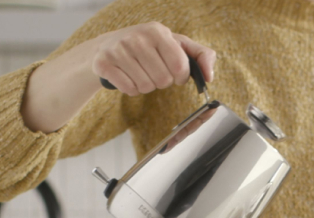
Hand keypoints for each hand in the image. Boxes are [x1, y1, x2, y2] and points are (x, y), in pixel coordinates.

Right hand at [92, 22, 216, 95]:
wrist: (106, 46)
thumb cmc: (149, 48)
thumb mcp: (177, 45)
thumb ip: (201, 56)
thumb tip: (209, 77)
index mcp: (158, 31)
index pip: (180, 67)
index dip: (180, 77)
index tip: (175, 73)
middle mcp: (137, 37)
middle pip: (163, 80)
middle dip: (161, 82)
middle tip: (153, 71)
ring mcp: (118, 49)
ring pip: (146, 87)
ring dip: (146, 86)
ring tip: (139, 73)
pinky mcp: (104, 63)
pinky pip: (129, 89)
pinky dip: (131, 89)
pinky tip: (127, 77)